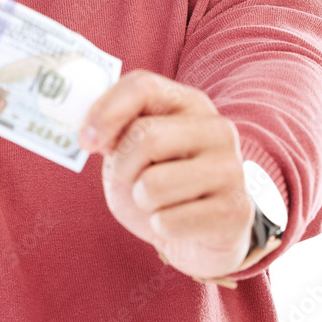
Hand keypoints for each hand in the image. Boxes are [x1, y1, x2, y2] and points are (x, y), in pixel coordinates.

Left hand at [79, 69, 253, 282]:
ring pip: (153, 184)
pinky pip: (169, 222)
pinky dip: (160, 227)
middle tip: (128, 182)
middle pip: (145, 136)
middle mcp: (217, 128)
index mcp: (189, 103)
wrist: (202, 235)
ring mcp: (231, 169)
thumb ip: (113, 130)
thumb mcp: (131, 151)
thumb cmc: (159, 182)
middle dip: (121, 167)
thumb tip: (87, 131)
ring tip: (158, 203)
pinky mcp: (235, 210)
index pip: (142, 86)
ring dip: (141, 201)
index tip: (85, 141)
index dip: (105, 111)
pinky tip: (178, 223)